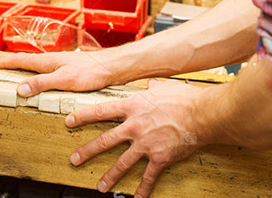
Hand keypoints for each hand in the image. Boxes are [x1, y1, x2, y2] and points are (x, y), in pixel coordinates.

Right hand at [0, 51, 117, 96]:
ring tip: (17, 74)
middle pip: (27, 61)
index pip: (21, 60)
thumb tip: (20, 88)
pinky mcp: (70, 70)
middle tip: (0, 67)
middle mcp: (53, 60)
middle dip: (12, 63)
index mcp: (47, 61)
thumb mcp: (64, 80)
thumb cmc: (91, 72)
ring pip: (38, 66)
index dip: (6, 62)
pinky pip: (48, 71)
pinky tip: (44, 81)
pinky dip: (39, 75)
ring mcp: (62, 64)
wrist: (112, 67)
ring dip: (25, 69)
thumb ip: (42, 83)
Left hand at [67, 79, 204, 197]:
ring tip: (99, 186)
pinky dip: (142, 189)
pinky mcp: (159, 158)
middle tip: (74, 159)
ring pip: (121, 163)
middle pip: (105, 140)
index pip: (100, 111)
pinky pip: (148, 177)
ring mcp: (145, 144)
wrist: (202, 114)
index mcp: (132, 107)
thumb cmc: (185, 98)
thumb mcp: (163, 86)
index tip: (69, 121)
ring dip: (109, 176)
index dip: (82, 116)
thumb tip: (150, 83)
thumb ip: (152, 87)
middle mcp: (134, 126)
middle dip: (87, 151)